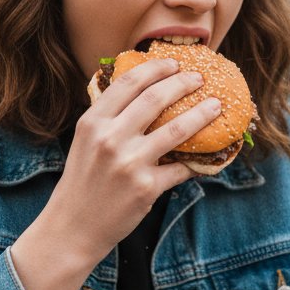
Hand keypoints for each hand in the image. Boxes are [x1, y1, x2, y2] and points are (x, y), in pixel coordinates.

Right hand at [10, 57, 219, 289]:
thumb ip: (109, 117)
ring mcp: (130, 163)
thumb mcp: (85, 141)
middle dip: (183, 83)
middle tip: (199, 78)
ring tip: (216, 106)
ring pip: (177, 129)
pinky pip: (181, 167)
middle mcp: (110, 138)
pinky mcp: (146, 187)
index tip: (174, 62)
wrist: (73, 227)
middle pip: (156, 98)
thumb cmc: (82, 182)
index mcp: (93, 122)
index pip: (129, 82)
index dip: (156, 68)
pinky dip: (197, 161)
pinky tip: (208, 155)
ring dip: (202, 114)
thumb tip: (145, 92)